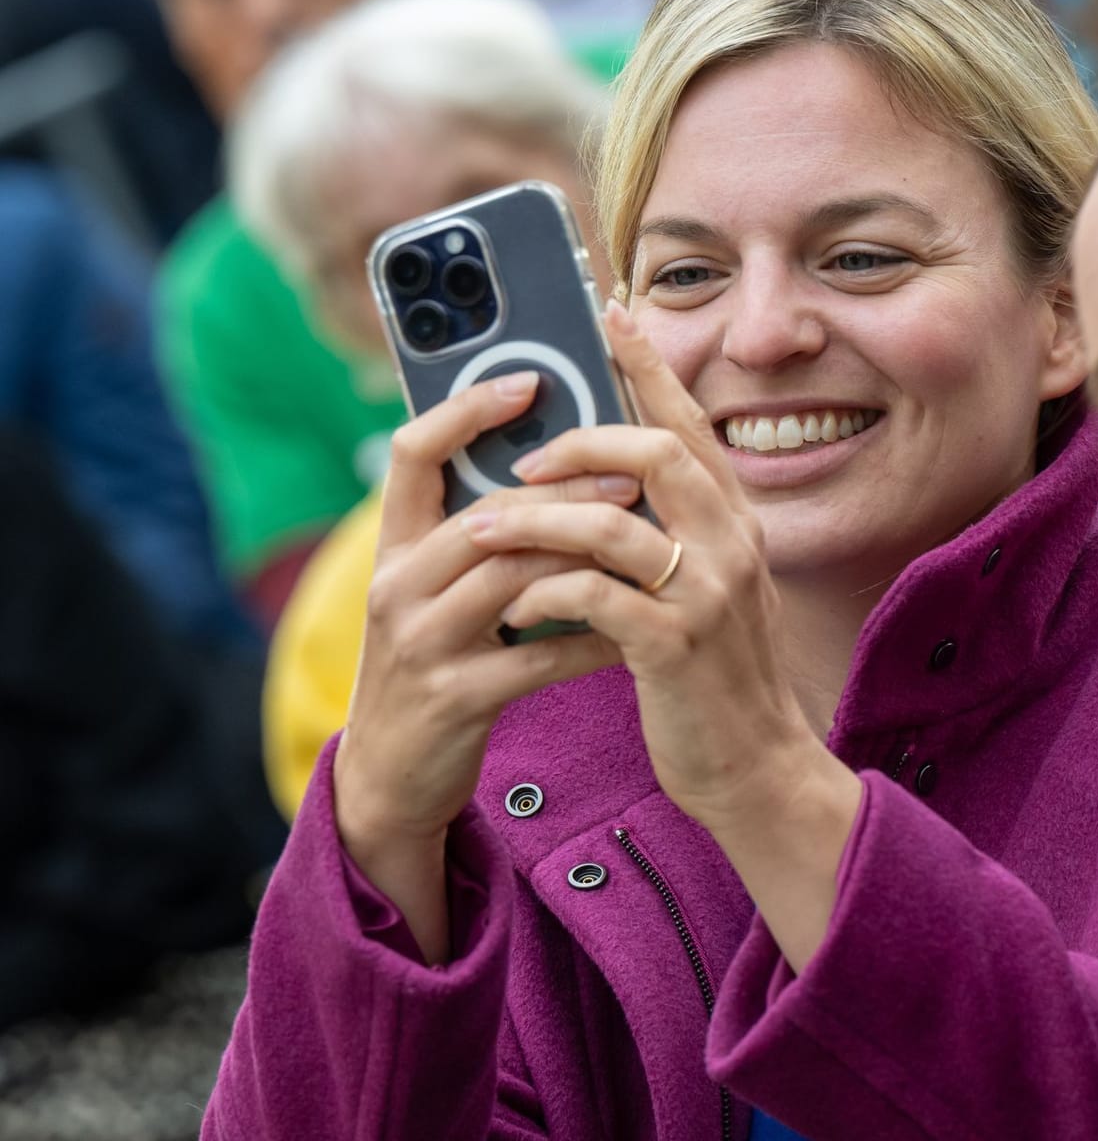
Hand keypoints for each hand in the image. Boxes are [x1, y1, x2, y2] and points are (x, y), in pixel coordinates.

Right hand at [332, 372, 625, 959]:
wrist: (395, 776)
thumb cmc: (439, 663)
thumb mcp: (441, 592)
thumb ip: (483, 535)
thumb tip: (563, 463)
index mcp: (395, 549)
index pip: (412, 454)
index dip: (465, 410)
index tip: (528, 380)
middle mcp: (398, 587)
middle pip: (485, 514)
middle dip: (563, 489)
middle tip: (632, 469)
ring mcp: (422, 644)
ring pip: (513, 577)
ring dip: (585, 551)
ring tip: (644, 531)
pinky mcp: (456, 698)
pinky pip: (539, 656)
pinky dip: (595, 636)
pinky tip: (640, 625)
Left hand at [465, 304, 860, 967]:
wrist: (755, 770)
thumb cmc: (713, 678)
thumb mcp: (708, 588)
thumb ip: (675, 530)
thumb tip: (610, 478)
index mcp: (736, 521)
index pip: (689, 422)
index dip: (646, 365)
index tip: (607, 314)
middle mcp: (732, 544)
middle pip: (656, 450)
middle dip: (577, 440)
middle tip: (522, 459)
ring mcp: (706, 594)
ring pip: (609, 521)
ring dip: (534, 520)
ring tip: (483, 531)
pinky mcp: (674, 647)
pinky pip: (593, 596)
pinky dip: (542, 594)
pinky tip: (514, 610)